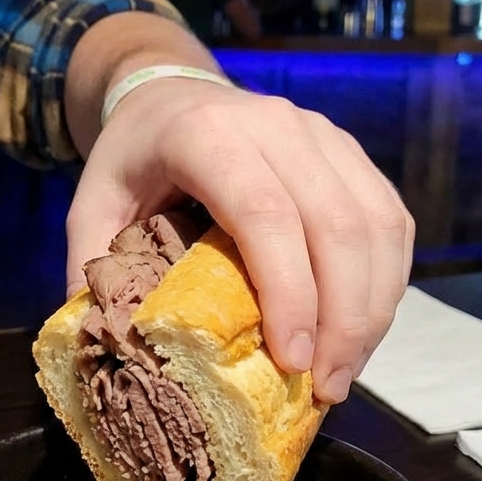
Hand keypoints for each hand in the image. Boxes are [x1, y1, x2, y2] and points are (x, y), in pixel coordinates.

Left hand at [64, 77, 414, 404]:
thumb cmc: (132, 158)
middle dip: (342, 317)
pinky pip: (390, 220)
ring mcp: (323, 134)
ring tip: (345, 372)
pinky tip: (364, 330)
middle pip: (335, 225)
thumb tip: (107, 352)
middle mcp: (277, 125)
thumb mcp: (92, 204)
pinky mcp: (351, 153)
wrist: (171, 93)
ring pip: (376, 224)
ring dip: (373, 308)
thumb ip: (91, 268)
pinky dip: (387, 282)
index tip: (292, 361)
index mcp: (208, 134)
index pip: (266, 214)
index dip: (289, 291)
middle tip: (326, 387)